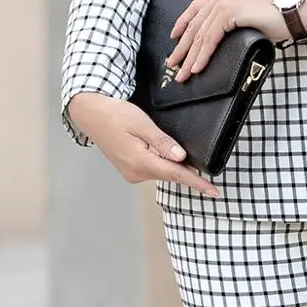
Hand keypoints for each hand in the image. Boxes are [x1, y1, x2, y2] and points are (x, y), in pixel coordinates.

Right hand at [66, 92, 220, 198]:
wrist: (93, 115)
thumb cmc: (117, 115)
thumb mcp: (142, 123)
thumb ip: (162, 141)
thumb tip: (181, 157)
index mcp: (140, 162)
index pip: (175, 174)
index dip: (197, 182)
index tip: (213, 191)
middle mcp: (136, 172)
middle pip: (170, 174)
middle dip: (189, 173)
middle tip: (208, 175)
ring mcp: (132, 172)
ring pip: (162, 171)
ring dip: (176, 167)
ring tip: (191, 162)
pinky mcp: (130, 169)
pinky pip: (154, 169)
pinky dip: (165, 165)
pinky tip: (171, 157)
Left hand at [166, 0, 289, 82]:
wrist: (294, 13)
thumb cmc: (277, 17)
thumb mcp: (247, 16)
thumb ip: (230, 21)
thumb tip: (215, 40)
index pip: (197, 7)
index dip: (183, 23)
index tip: (174, 37)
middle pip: (196, 22)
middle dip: (182, 46)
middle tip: (173, 63)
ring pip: (201, 33)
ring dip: (190, 56)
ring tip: (183, 73)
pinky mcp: (229, 11)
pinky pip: (210, 38)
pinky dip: (202, 55)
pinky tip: (197, 67)